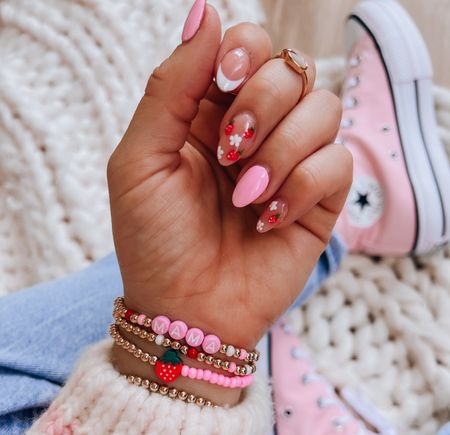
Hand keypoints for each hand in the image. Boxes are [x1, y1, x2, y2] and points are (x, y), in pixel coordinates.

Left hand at [107, 5, 351, 354]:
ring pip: (323, 109)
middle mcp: (255, 131)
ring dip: (281, 152)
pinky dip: (303, 188)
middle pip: (291, 68)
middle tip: (230, 154)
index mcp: (208, 113)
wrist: (187, 313)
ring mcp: (291, 164)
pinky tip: (270, 219)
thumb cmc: (155, 243)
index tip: (225, 85)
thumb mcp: (140, 161)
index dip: (244, 53)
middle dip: (262, 105)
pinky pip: (338, 162)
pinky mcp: (320, 201)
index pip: (248, 46)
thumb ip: (171, 87)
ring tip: (247, 197)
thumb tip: (204, 11)